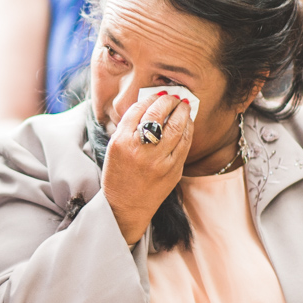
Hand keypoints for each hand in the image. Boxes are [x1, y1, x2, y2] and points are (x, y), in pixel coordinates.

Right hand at [102, 91, 191, 245]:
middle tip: (174, 96)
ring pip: (176, 128)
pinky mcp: (172, 171)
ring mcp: (158, 161)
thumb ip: (129, 127)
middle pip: (158, 115)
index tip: (158, 95)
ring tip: (184, 106)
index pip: (139, 110)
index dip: (151, 99)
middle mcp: (140, 149)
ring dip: (183, 113)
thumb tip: (150, 105)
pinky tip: (187, 124)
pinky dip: (187, 130)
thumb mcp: (115, 148)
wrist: (125, 207)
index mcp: (121, 141)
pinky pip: (184, 144)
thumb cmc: (118, 175)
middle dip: (169, 101)